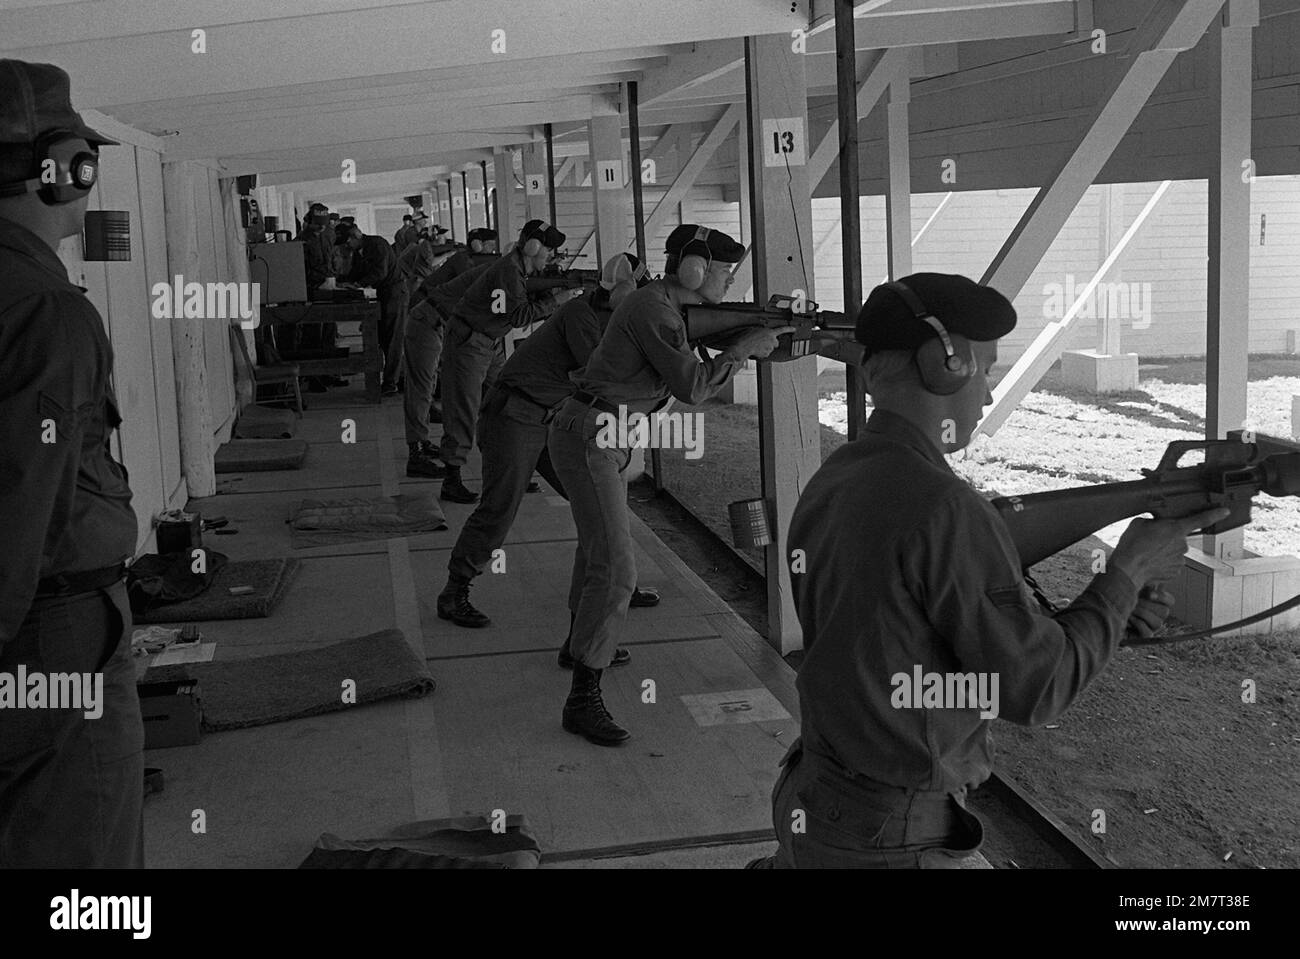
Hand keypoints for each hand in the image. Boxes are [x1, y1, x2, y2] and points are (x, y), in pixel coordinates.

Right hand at [726, 325, 795, 360]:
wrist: (743, 346)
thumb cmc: (747, 336)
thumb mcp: (755, 329)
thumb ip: (762, 332)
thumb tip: (762, 334)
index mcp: (770, 332)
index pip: (782, 329)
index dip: (789, 329)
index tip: (794, 329)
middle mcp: (772, 340)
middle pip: (776, 343)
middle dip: (772, 343)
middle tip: (764, 342)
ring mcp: (770, 348)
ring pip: (770, 349)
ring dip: (765, 348)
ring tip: (756, 346)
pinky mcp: (766, 354)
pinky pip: (765, 354)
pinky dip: (762, 353)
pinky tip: (756, 350)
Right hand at [1109, 507, 1230, 587]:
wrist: (1128, 570)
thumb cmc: (1132, 547)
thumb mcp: (1138, 524)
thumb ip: (1153, 522)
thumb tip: (1154, 526)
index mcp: (1175, 528)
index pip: (1201, 519)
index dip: (1215, 514)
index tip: (1224, 512)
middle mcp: (1182, 544)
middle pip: (1178, 539)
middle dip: (1167, 540)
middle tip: (1150, 543)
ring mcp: (1180, 560)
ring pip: (1174, 553)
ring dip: (1163, 553)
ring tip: (1146, 554)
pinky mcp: (1175, 572)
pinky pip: (1171, 565)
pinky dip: (1162, 564)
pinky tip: (1150, 563)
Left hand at [1125, 583, 1175, 638]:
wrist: (1106, 613)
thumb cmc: (1120, 598)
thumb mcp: (1132, 588)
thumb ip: (1145, 584)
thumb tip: (1157, 582)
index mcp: (1158, 602)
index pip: (1170, 601)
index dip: (1162, 597)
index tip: (1149, 594)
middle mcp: (1158, 616)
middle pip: (1164, 612)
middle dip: (1147, 605)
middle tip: (1134, 601)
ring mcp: (1152, 627)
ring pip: (1157, 622)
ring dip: (1142, 614)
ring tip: (1130, 609)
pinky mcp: (1144, 637)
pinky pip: (1147, 632)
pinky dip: (1137, 624)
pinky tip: (1129, 618)